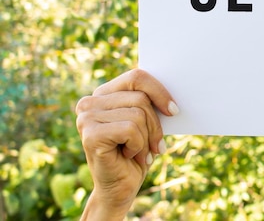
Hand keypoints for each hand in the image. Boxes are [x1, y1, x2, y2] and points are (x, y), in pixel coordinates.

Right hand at [75, 69, 177, 219]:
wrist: (120, 188)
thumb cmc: (136, 153)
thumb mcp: (146, 122)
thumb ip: (150, 102)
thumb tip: (172, 88)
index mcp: (103, 94)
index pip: (137, 77)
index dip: (160, 91)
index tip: (174, 110)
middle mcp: (89, 102)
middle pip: (141, 98)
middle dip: (155, 124)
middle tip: (154, 145)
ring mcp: (86, 118)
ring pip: (138, 114)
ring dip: (147, 138)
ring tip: (139, 152)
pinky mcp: (90, 135)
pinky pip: (131, 129)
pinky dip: (138, 146)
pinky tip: (128, 156)